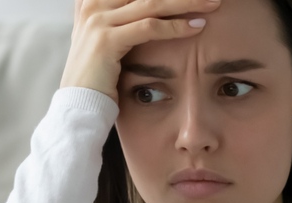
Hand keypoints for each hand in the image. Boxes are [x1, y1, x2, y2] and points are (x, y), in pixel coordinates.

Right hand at [60, 0, 220, 101]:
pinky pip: (149, 27)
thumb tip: (151, 7)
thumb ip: (119, 15)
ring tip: (212, 4)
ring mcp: (98, 20)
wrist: (79, 103)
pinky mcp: (106, 40)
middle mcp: (93, 4)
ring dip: (187, 2)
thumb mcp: (106, 36)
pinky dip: (176, 27)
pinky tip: (196, 27)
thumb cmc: (99, 74)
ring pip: (152, 3)